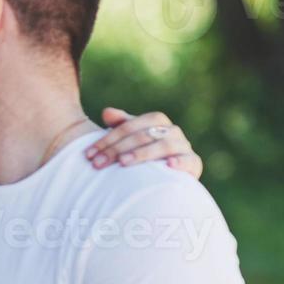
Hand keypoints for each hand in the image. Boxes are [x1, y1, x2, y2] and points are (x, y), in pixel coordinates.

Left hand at [85, 108, 202, 178]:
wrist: (172, 171)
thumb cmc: (146, 151)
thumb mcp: (131, 138)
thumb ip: (121, 124)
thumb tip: (106, 112)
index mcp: (156, 120)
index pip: (129, 126)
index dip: (107, 139)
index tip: (89, 154)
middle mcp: (172, 130)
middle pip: (142, 136)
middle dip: (117, 149)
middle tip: (98, 163)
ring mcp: (183, 146)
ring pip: (162, 146)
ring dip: (142, 154)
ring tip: (123, 163)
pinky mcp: (194, 163)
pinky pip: (189, 161)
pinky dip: (180, 162)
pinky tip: (168, 165)